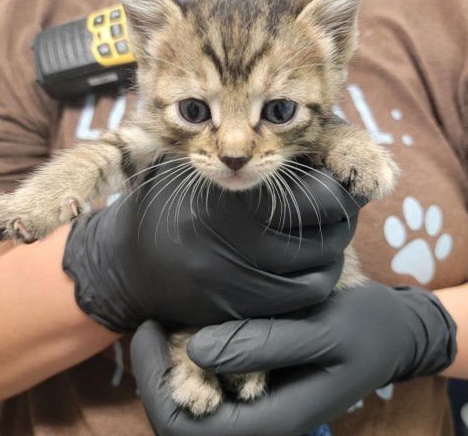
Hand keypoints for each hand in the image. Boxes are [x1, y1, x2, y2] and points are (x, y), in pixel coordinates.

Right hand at [63, 160, 361, 330]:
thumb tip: (312, 153)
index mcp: (229, 200)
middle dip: (341, 221)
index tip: (335, 185)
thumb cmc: (167, 206)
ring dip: (331, 255)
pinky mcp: (235, 313)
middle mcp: (234, 245)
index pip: (316, 196)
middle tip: (337, 210)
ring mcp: (235, 285)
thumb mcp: (193, 168)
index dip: (336, 190)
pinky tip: (302, 266)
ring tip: (321, 237)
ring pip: (319, 276)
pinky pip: (295, 304)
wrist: (127, 265)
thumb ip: (245, 160)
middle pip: (326, 236)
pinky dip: (310, 284)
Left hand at [136, 282, 456, 435]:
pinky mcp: (257, 388)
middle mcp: (258, 423)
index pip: (185, 427)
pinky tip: (188, 327)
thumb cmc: (364, 328)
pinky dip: (188, 360)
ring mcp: (256, 408)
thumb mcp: (323, 332)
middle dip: (152, 374)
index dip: (153, 380)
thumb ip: (264, 344)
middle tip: (150, 320)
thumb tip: (195, 349)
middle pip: (179, 420)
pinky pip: (209, 385)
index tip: (147, 325)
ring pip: (191, 404)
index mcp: (272, 421)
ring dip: (167, 367)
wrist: (390, 334)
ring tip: (162, 321)